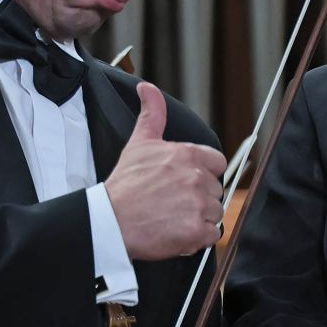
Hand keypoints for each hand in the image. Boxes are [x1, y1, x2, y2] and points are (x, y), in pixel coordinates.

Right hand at [104, 81, 226, 260]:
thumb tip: (147, 88)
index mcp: (187, 155)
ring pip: (215, 213)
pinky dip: (197, 238)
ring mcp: (198, 205)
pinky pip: (211, 235)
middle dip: (198, 198)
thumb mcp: (139, 143)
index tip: (185, 182)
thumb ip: (152, 113)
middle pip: (215, 190)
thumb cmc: (123, 186)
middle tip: (172, 202)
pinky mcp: (196, 231)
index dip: (202, 174)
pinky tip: (177, 231)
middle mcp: (196, 178)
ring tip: (172, 217)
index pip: (217, 163)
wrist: (109, 221)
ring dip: (198, 218)